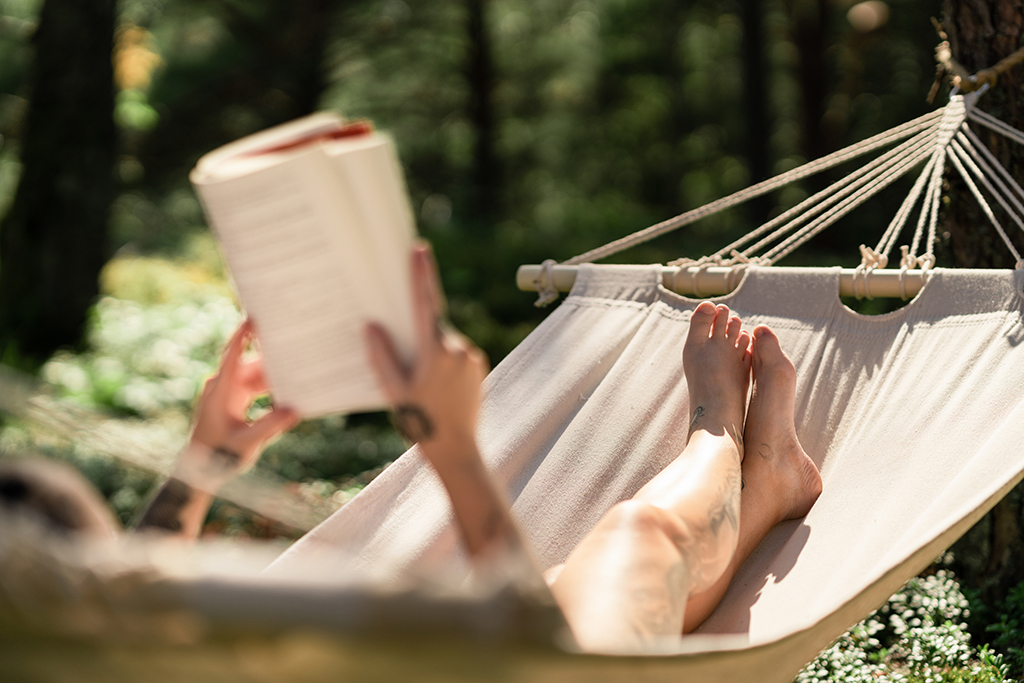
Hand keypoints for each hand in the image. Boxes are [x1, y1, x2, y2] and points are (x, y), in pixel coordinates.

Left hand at [177, 319, 299, 488]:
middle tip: (294, 347)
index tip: (254, 317)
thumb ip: (270, 426)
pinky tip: (287, 391)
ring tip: (297, 370)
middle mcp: (221, 387)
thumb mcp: (247, 443)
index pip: (232, 356)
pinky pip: (252, 387)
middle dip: (272, 358)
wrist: (197, 472)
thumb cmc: (217, 457)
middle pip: (249, 364)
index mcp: (221, 392)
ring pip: (253, 376)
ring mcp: (226, 393)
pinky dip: (268, 388)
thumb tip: (294, 410)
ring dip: (273, 376)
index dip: (243, 335)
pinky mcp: (231, 401)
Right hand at [365, 242, 488, 457]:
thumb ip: (382, 356)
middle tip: (407, 354)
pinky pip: (454, 353)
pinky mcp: (478, 366)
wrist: (457, 449)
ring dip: (429, 349)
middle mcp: (458, 349)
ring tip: (421, 384)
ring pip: (443, 340)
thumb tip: (371, 326)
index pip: (425, 304)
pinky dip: (441, 359)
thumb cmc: (421, 423)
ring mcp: (472, 357)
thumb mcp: (393, 391)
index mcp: (436, 351)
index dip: (420, 275)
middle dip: (416, 331)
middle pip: (432, 324)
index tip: (418, 250)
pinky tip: (433, 386)